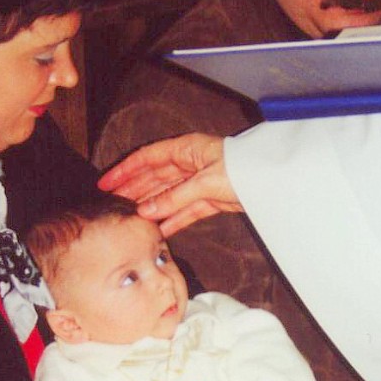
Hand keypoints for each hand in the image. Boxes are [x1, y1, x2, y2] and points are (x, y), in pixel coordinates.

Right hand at [98, 134, 240, 234]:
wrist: (275, 179)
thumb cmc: (244, 169)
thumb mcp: (205, 182)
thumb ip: (174, 198)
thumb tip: (145, 212)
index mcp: (186, 150)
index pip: (147, 159)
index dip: (125, 171)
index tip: (106, 183)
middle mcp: (190, 164)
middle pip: (155, 178)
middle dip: (134, 191)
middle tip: (113, 206)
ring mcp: (200, 182)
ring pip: (168, 196)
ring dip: (151, 208)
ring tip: (132, 220)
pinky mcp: (212, 199)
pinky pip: (186, 210)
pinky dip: (173, 220)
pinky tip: (159, 230)